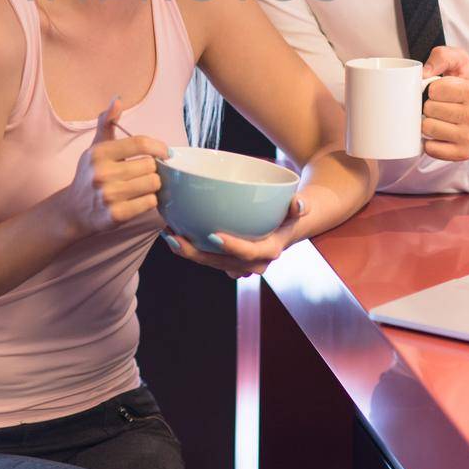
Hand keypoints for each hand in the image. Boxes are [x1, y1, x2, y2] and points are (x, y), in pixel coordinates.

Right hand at [59, 97, 167, 237]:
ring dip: (153, 185)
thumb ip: (107, 122)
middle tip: (145, 173)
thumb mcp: (96, 147)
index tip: (164, 152)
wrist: (74, 210)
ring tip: (143, 186)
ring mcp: (109, 195)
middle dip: (152, 169)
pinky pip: (149, 203)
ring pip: (153, 184)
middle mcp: (102, 173)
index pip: (140, 143)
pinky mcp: (116, 215)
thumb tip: (117, 100)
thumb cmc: (90, 175)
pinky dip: (150, 201)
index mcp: (99, 153)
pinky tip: (139, 199)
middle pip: (150, 165)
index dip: (158, 146)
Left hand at [160, 195, 307, 278]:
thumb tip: (299, 204)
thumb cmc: (288, 214)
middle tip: (176, 238)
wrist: (285, 227)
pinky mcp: (227, 261)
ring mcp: (238, 265)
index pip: (249, 253)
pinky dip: (190, 249)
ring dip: (188, 253)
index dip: (232, 247)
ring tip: (168, 236)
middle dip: (198, 254)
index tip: (214, 235)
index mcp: (269, 251)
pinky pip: (207, 258)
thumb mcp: (296, 208)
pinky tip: (172, 235)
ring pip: (210, 263)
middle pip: (222, 263)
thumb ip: (299, 205)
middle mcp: (252, 264)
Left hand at [420, 46, 468, 161]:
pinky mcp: (463, 153)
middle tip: (441, 105)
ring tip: (440, 118)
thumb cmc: (468, 86)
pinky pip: (431, 149)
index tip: (442, 90)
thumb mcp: (460, 62)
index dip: (432, 88)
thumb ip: (441, 56)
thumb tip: (423, 73)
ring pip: (427, 129)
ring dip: (428, 123)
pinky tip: (439, 134)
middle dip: (430, 105)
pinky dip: (430, 142)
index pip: (434, 90)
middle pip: (429, 110)